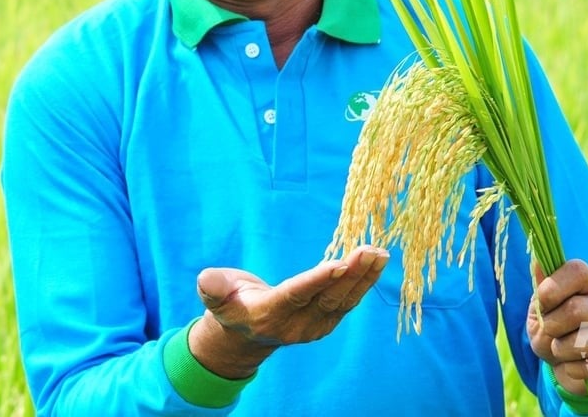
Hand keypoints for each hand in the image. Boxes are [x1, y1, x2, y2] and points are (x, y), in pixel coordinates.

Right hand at [188, 245, 388, 378]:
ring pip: (342, 302)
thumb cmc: (228, 305)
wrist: (243, 335)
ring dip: (364, 278)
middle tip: (369, 250)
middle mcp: (294, 326)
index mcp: (267, 315)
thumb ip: (214, 288)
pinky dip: (362, 284)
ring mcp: (312, 328)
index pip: (296, 295)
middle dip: (350, 274)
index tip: (339, 264)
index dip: (317, 280)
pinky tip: (375, 265)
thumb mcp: (215, 296)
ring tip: (380, 254)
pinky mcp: (324, 324)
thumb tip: (207, 279)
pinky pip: (347, 303)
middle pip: (327, 298)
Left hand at [527, 259, 587, 394]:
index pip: (577, 271)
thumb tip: (537, 261)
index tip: (542, 302)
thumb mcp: (541, 307)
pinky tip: (574, 365)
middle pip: (575, 310)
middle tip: (550, 331)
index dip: (551, 288)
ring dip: (560, 350)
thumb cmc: (554, 330)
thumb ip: (541, 286)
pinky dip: (572, 370)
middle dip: (551, 325)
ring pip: (582, 342)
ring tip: (561, 349)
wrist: (570, 366)